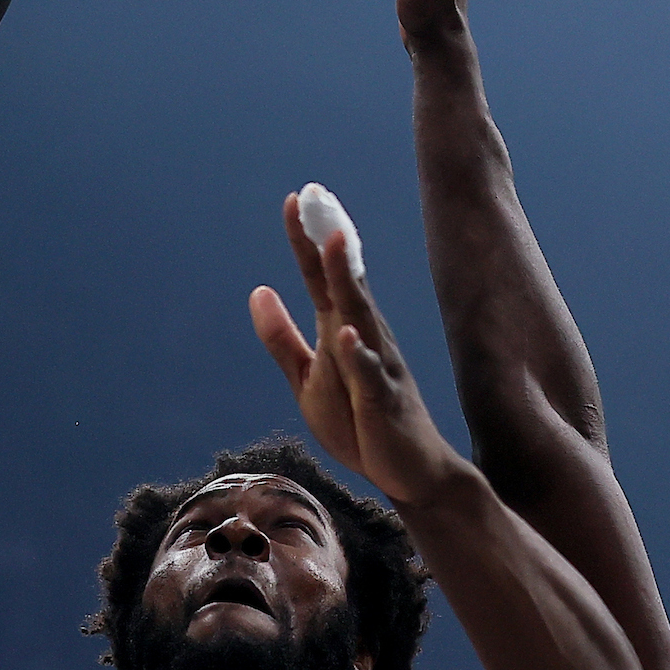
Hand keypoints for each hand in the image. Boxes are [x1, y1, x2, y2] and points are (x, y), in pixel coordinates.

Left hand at [251, 193, 464, 507]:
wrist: (410, 472)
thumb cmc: (363, 422)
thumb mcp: (309, 379)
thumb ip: (283, 338)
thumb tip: (259, 290)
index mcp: (342, 331)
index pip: (320, 278)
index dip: (305, 241)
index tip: (295, 199)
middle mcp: (363, 338)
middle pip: (342, 283)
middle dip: (329, 242)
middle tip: (317, 197)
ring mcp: (377, 368)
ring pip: (358, 318)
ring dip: (345, 281)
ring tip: (332, 243)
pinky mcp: (384, 402)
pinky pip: (369, 375)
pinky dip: (357, 354)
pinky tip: (344, 333)